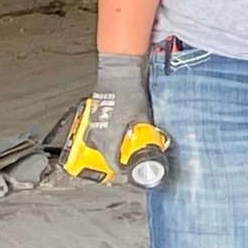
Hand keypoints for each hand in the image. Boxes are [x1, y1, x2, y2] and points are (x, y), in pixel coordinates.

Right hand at [84, 53, 152, 184]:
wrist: (117, 74)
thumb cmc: (128, 93)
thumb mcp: (142, 115)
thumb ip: (146, 130)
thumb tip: (154, 139)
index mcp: (109, 137)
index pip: (111, 162)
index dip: (121, 171)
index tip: (128, 172)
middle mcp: (97, 134)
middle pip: (104, 156)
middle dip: (116, 161)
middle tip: (127, 162)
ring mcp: (93, 125)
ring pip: (99, 146)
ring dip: (110, 150)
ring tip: (122, 150)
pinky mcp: (93, 117)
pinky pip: (97, 134)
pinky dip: (106, 139)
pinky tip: (117, 135)